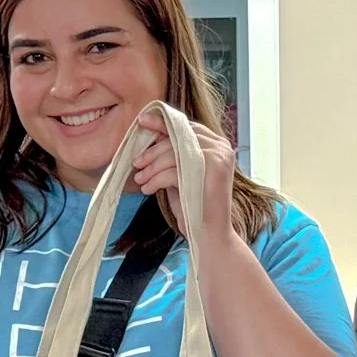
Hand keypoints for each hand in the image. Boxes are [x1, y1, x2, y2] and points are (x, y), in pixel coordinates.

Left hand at [131, 110, 234, 238]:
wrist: (209, 235)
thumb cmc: (194, 206)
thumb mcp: (182, 174)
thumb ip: (174, 154)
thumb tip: (152, 136)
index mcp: (218, 145)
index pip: (187, 127)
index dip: (163, 123)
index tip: (141, 122)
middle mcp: (221, 148)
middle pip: (178, 137)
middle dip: (153, 151)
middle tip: (136, 162)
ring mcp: (218, 158)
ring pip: (173, 153)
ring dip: (151, 167)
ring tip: (140, 179)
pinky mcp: (210, 172)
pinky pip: (173, 170)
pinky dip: (155, 180)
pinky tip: (147, 189)